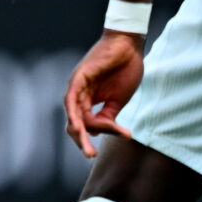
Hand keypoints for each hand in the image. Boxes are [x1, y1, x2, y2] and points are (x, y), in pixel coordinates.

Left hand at [64, 31, 146, 157]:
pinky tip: (79, 126)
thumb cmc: (125, 69)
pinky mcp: (79, 78)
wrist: (129, 46)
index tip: (123, 134)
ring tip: (88, 148)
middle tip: (91, 155)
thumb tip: (97, 133)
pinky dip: (74, 114)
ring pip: (72, 115)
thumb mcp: (118, 100)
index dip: (97, 135)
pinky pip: (72, 100)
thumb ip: (108, 116)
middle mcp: (79, 95)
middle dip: (82, 141)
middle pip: (75, 123)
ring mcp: (77, 87)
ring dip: (79, 133)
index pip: (85, 125)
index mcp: (89, 101)